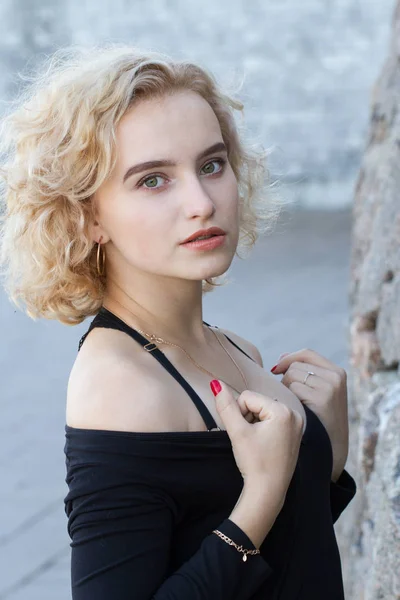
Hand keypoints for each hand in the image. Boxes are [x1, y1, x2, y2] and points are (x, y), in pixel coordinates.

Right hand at [211, 380, 303, 497]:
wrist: (268, 492)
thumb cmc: (254, 463)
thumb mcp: (238, 432)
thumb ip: (226, 406)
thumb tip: (216, 383)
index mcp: (283, 411)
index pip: (248, 397)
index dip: (238, 413)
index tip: (243, 433)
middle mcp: (294, 414)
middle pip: (257, 403)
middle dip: (247, 418)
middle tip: (249, 440)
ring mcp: (297, 424)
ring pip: (263, 411)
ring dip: (254, 423)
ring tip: (256, 443)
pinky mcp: (295, 433)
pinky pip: (273, 420)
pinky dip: (263, 429)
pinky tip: (263, 445)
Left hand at [270, 349, 348, 481]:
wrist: (330, 450)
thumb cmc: (319, 420)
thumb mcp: (320, 393)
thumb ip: (305, 373)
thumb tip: (282, 357)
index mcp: (337, 372)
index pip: (306, 353)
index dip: (288, 358)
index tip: (275, 370)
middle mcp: (336, 377)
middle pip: (295, 366)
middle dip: (286, 379)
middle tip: (290, 399)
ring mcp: (330, 387)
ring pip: (291, 376)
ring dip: (286, 390)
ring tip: (295, 406)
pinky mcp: (321, 398)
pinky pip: (292, 389)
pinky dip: (288, 399)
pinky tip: (296, 411)